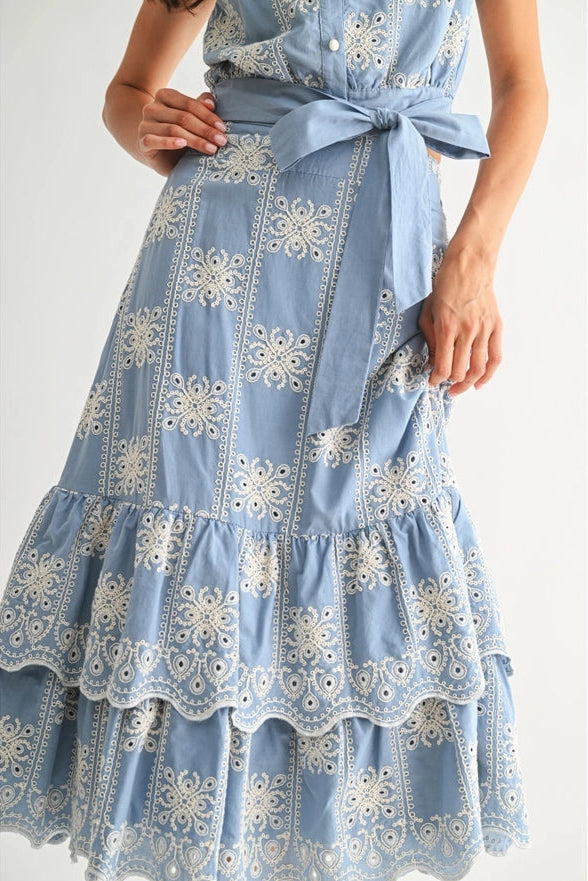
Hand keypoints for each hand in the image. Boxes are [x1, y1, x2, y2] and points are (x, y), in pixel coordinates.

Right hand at [137, 87, 227, 175]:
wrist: (158, 154)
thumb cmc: (179, 134)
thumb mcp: (191, 119)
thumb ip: (200, 107)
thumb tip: (211, 101)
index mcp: (165, 96)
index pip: (190, 104)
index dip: (208, 116)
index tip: (222, 128)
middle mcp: (153, 107)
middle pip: (183, 117)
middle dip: (205, 130)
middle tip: (221, 141)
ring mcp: (145, 124)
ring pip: (173, 130)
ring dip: (195, 140)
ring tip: (211, 149)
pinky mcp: (142, 142)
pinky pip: (154, 140)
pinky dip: (169, 142)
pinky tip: (182, 144)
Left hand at [418, 243, 502, 395]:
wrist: (470, 264)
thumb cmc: (445, 286)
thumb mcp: (428, 311)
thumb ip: (431, 340)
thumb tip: (433, 363)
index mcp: (447, 327)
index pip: (443, 366)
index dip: (436, 379)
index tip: (431, 381)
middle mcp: (467, 330)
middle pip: (460, 370)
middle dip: (450, 383)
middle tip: (444, 387)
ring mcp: (484, 329)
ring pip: (479, 368)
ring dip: (468, 383)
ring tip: (460, 388)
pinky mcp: (496, 326)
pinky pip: (496, 356)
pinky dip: (489, 374)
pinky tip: (480, 382)